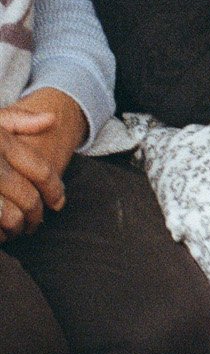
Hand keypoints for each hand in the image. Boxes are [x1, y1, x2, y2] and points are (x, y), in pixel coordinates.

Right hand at [0, 89, 86, 240]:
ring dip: (17, 226)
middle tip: (38, 222)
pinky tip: (0, 234)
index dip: (55, 189)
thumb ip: (16, 120)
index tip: (59, 202)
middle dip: (36, 213)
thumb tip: (52, 120)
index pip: (40, 170)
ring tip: (18, 230)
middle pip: (27, 196)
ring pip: (8, 216)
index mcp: (1, 144)